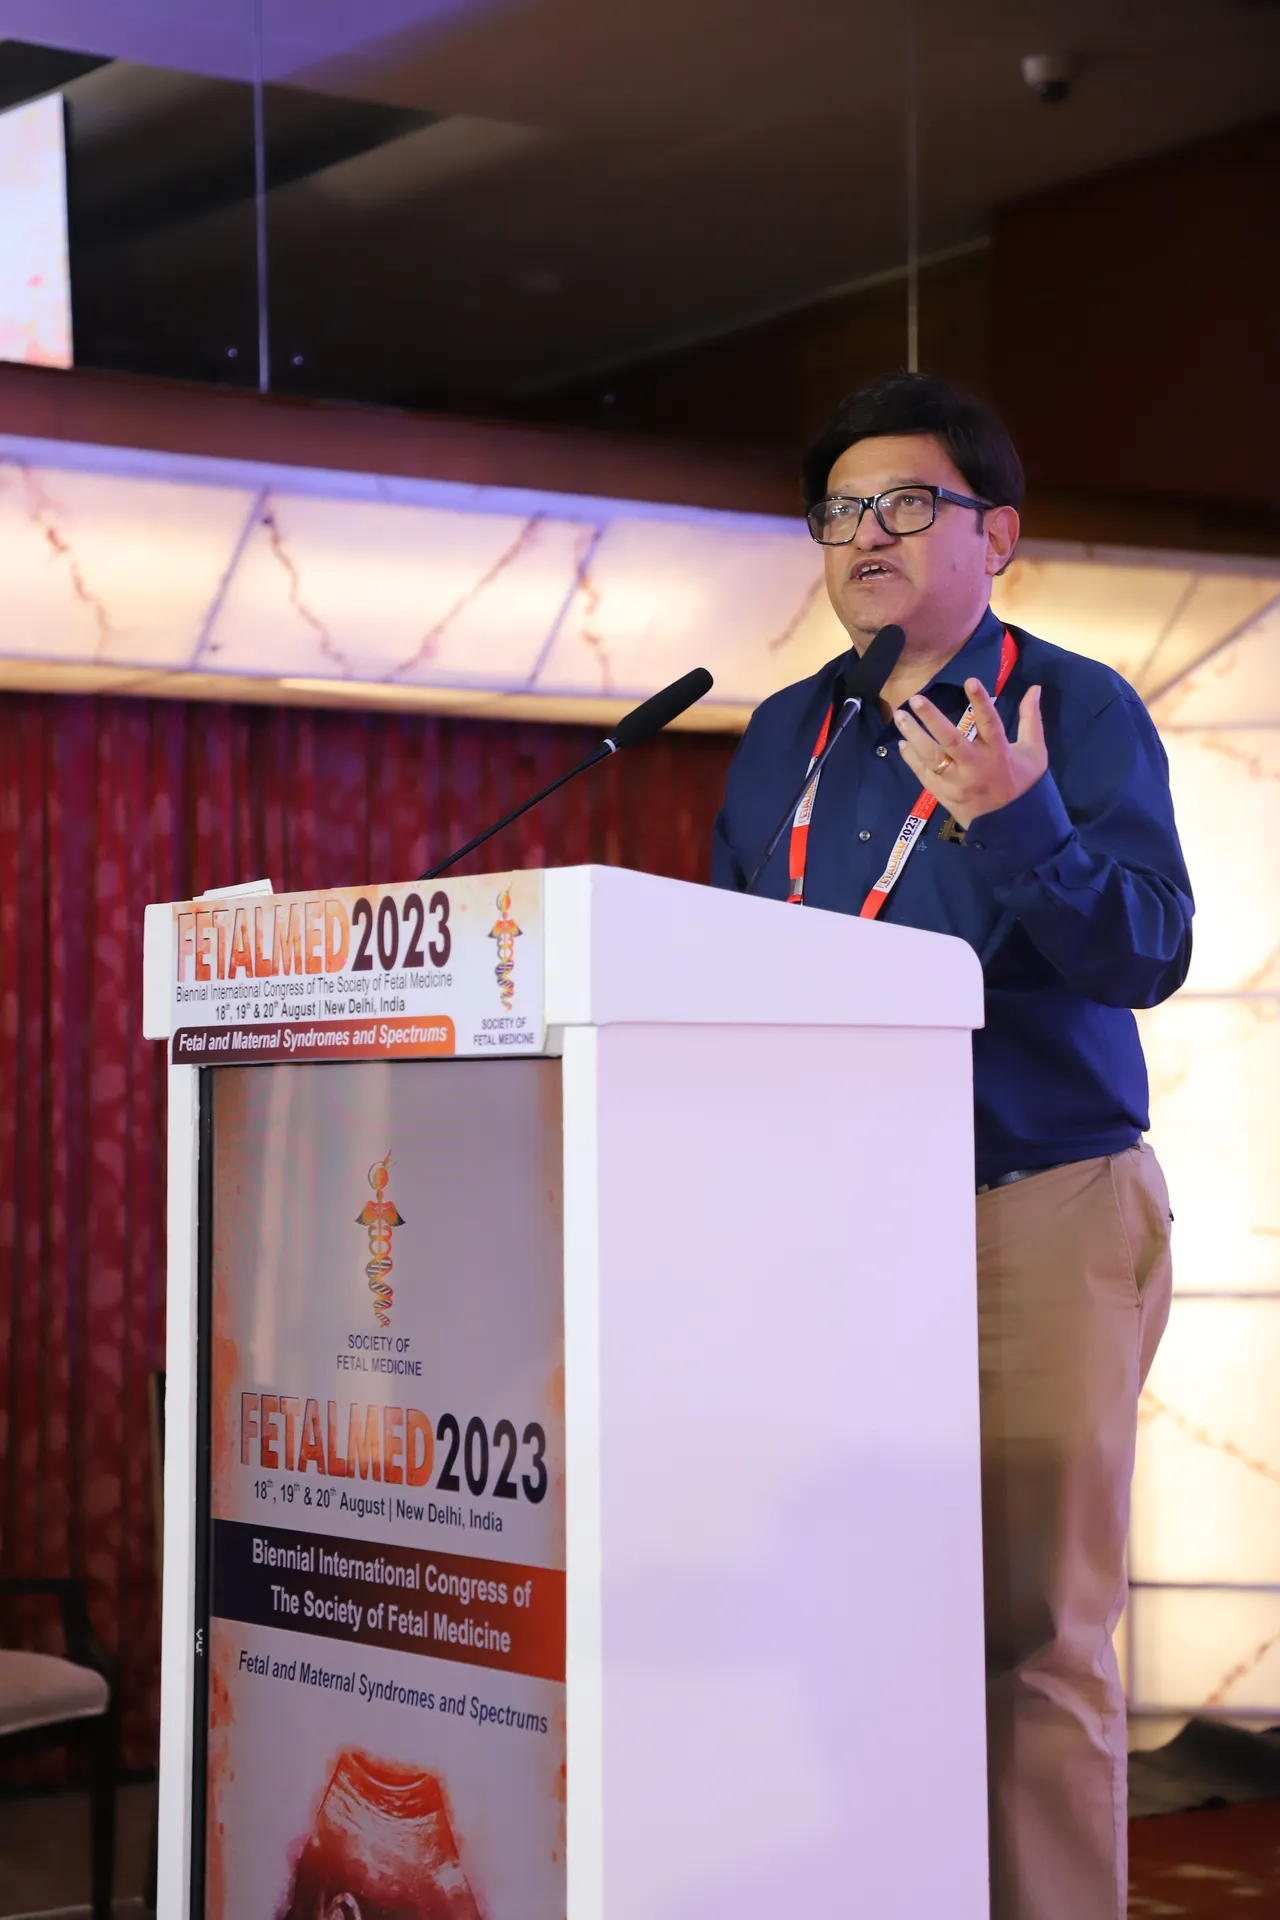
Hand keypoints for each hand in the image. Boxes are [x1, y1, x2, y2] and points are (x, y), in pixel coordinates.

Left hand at [893, 680, 1047, 829]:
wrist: (1009, 825)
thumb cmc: (1023, 783)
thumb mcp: (1034, 751)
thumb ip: (1031, 719)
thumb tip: (1035, 688)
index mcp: (1000, 753)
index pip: (990, 723)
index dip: (981, 702)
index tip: (970, 680)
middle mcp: (976, 767)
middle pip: (952, 741)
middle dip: (933, 719)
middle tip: (916, 699)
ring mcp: (958, 783)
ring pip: (932, 758)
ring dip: (914, 736)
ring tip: (899, 716)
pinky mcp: (944, 795)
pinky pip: (924, 775)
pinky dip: (912, 759)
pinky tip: (902, 743)